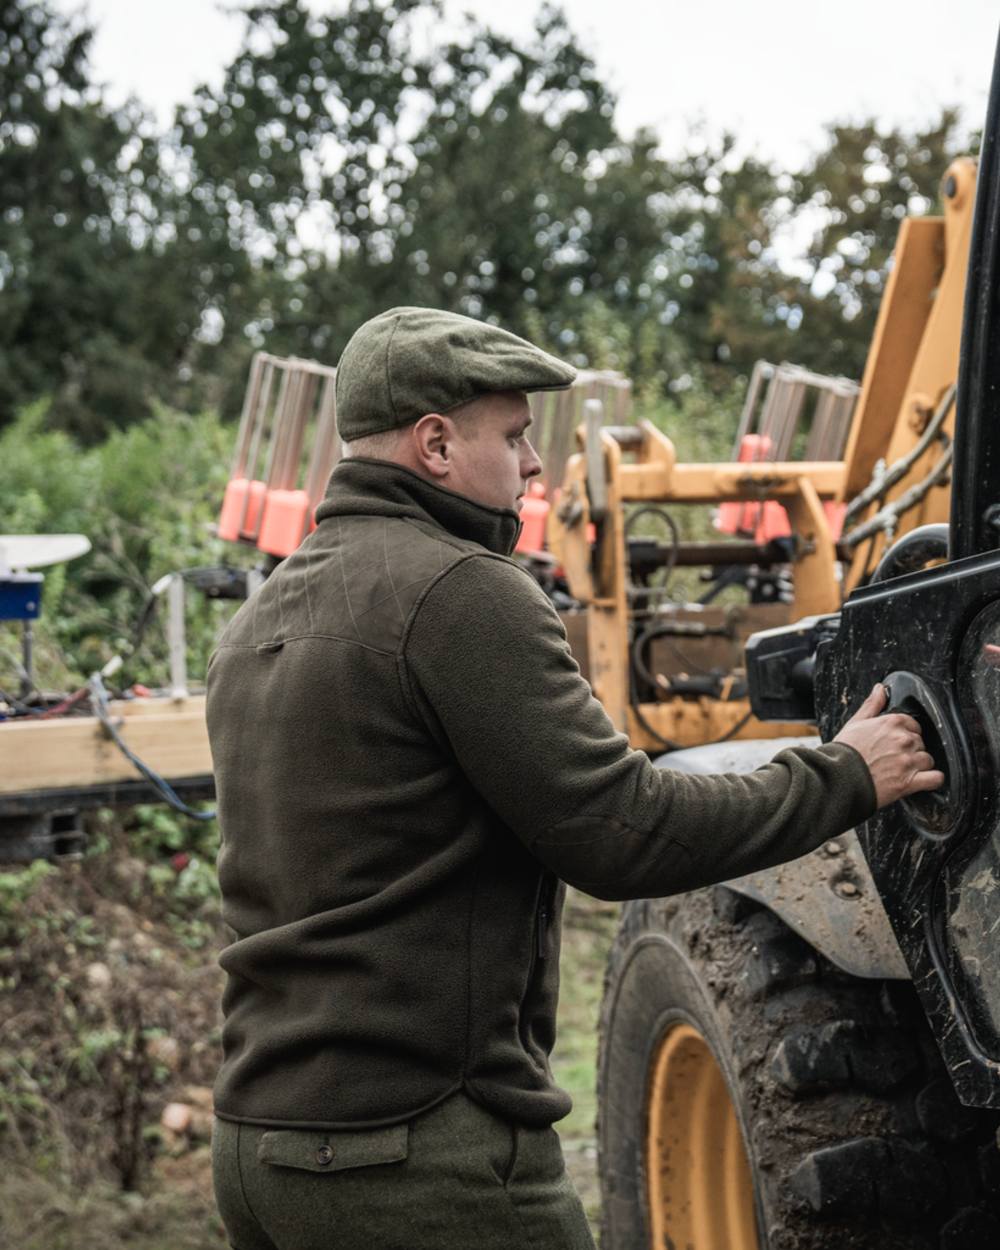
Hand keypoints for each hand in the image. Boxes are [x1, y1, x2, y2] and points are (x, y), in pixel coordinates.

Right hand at [833, 683, 944, 808]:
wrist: (838, 778)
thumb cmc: (844, 752)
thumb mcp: (855, 723)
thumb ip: (872, 704)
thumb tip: (880, 689)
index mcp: (893, 722)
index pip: (913, 725)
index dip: (905, 734)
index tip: (896, 743)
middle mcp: (904, 740)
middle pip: (920, 743)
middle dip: (911, 750)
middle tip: (895, 758)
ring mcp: (908, 761)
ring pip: (928, 760)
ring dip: (920, 766)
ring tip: (903, 771)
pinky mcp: (910, 782)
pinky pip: (935, 779)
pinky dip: (933, 780)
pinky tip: (924, 780)